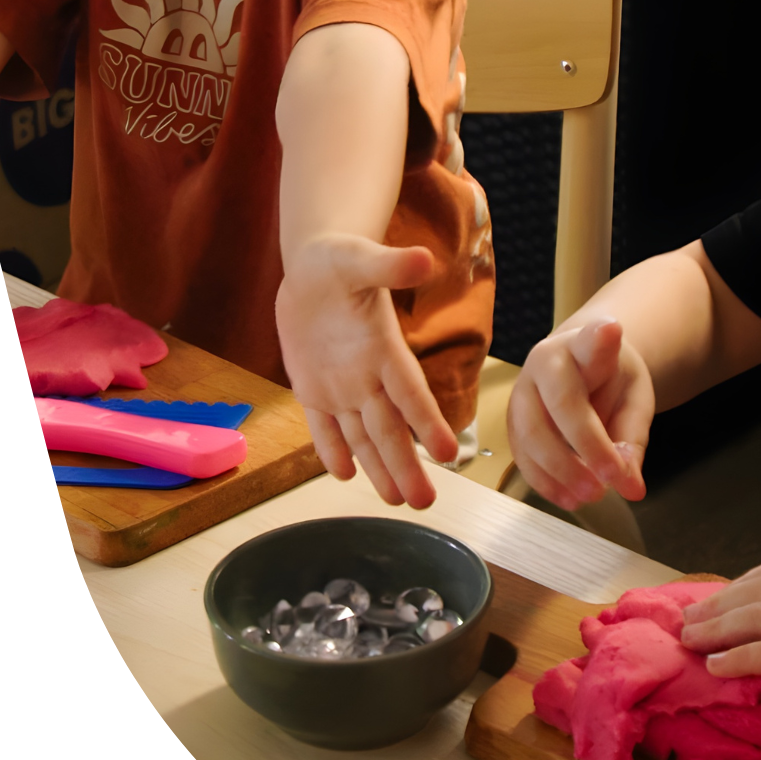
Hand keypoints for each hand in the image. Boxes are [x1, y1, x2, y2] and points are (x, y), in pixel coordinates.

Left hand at [275, 232, 458, 507]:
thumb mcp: (361, 257)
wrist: (314, 265)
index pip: (409, 393)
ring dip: (378, 467)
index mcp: (384, 349)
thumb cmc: (342, 258)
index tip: (447, 453)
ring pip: (362, 435)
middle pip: (389, 428)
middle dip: (405, 465)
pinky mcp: (313, 387)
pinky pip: (323, 425)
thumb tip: (425, 260)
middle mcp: (368, 375)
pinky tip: (343, 474)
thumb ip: (392, 266)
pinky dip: (331, 449)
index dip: (427, 422)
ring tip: (397, 499)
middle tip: (424, 502)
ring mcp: (341, 385)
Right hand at [506, 317, 653, 509]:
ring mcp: (522, 390)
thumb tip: (630, 487)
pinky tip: (569, 498)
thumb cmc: (608, 378)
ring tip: (593, 495)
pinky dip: (545, 482)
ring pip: (532, 434)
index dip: (599, 338)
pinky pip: (521, 455)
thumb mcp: (634, 398)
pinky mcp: (511, 421)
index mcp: (584, 344)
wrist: (578, 366)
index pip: (592, 340)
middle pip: (561, 401)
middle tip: (610, 480)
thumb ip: (633, 440)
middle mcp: (546, 361)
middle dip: (586, 446)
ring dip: (562, 472)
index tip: (611, 330)